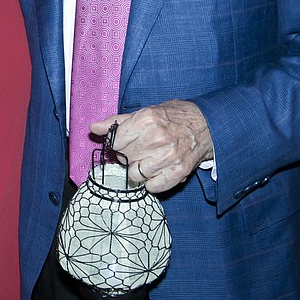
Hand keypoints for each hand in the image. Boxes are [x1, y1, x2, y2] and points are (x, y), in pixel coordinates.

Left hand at [90, 100, 213, 193]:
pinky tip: (157, 170)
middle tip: (140, 149)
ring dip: (138, 170)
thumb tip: (93, 128)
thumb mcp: (145, 112)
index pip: (115, 142)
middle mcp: (156, 138)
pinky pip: (152, 187)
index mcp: (145, 120)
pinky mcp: (178, 172)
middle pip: (124, 158)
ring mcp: (168, 157)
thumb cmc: (173, 117)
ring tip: (148, 160)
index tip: (125, 141)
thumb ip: (117, 122)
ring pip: (135, 175)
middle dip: (128, 155)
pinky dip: (151, 182)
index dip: (117, 143)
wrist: (207, 125)